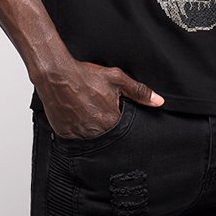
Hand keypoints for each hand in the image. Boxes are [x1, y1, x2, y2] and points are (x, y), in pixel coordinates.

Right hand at [34, 59, 164, 139]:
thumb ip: (139, 92)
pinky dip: (78, 132)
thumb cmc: (86, 76)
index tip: (114, 115)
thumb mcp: (116, 79)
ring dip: (93, 131)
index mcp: (111, 121)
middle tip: (98, 112)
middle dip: (106, 128)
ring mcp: (79, 135)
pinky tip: (77, 118)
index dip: (120, 124)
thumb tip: (158, 101)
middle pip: (108, 137)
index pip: (124, 132)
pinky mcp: (65, 135)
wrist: (57, 75)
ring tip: (88, 114)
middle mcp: (96, 132)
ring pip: (92, 140)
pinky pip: (76, 140)